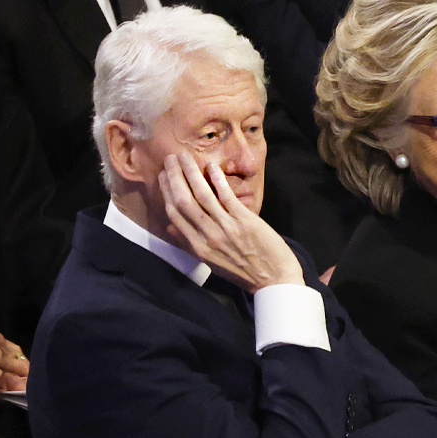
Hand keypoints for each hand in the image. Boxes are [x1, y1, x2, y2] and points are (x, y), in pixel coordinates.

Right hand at [160, 152, 301, 291]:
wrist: (273, 279)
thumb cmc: (243, 271)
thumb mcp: (211, 261)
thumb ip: (190, 243)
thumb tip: (170, 227)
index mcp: (197, 246)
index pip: (175, 214)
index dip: (166, 192)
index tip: (163, 176)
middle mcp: (207, 236)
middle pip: (183, 201)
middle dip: (174, 178)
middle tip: (170, 159)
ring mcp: (226, 228)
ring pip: (202, 196)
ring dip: (192, 173)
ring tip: (185, 157)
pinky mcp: (245, 221)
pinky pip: (226, 197)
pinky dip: (217, 181)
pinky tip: (211, 167)